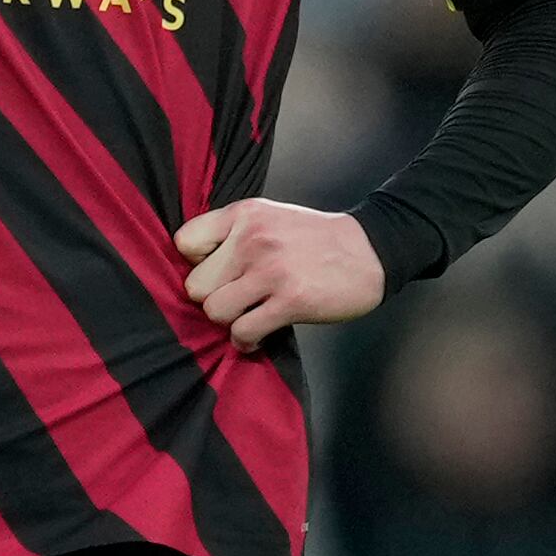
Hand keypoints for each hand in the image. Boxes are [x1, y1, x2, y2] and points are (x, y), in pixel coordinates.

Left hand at [177, 200, 386, 349]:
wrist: (370, 250)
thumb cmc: (315, 239)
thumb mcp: (270, 217)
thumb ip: (233, 234)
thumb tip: (194, 266)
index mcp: (244, 215)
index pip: (185, 242)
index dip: (194, 264)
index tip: (216, 273)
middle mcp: (253, 239)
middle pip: (195, 286)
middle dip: (212, 298)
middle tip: (235, 300)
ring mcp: (271, 271)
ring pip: (215, 311)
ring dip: (229, 321)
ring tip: (247, 318)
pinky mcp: (290, 301)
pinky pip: (244, 331)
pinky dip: (246, 341)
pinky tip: (257, 336)